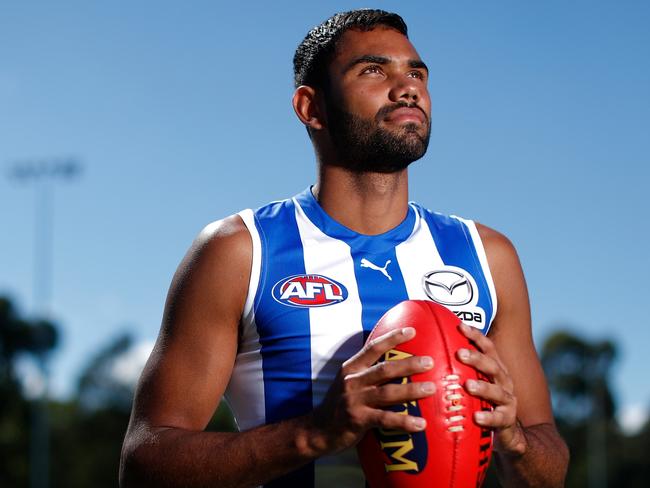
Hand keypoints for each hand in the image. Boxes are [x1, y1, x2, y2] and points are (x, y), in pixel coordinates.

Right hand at [309, 327, 434, 454]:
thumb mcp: (348, 381)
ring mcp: (355, 400)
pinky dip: (404, 421)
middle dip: (408, 364)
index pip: (372, 348)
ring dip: (411, 390)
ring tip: (431, 389)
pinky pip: (385, 420)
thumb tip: (397, 364)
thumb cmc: (339, 404)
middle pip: (384, 369)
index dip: (392, 338)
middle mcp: (352, 381)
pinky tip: (420, 424)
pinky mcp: (358, 420)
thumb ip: (367, 372)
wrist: (318, 430)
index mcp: (351, 368)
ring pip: (387, 393)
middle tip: (429, 361)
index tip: (411, 330)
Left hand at [457, 322, 527, 455]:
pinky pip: (498, 418)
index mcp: (495, 368)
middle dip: (477, 358)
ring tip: (468, 386)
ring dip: (483, 387)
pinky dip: (488, 417)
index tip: (460, 326)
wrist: (506, 432)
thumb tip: (428, 349)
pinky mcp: (507, 419)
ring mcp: (507, 400)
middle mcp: (503, 381)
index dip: (476, 336)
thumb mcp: (473, 381)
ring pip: (497, 391)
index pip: (488, 348)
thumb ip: (458, 368)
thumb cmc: (482, 401)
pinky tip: (477, 417)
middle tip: (460, 353)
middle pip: (492, 366)